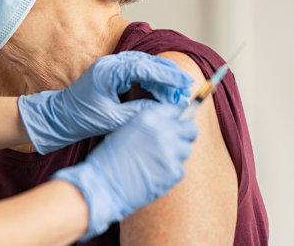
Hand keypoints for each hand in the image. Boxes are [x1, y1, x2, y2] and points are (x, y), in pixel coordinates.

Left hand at [18, 51, 193, 153]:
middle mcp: (110, 64)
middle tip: (185, 88)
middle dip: (168, 75)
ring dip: (160, 78)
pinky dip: (150, 80)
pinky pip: (136, 72)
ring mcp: (110, 66)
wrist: (59, 118)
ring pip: (143, 66)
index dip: (167, 75)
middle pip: (147, 62)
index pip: (145, 67)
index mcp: (108, 71)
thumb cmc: (81, 118)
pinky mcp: (111, 73)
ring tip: (176, 92)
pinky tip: (160, 91)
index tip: (184, 83)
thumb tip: (164, 110)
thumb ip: (139, 112)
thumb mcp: (114, 119)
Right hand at [51, 103, 197, 241]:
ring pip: (186, 150)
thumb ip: (150, 125)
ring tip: (156, 163)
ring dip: (176, 155)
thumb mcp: (127, 130)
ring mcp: (170, 152)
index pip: (176, 111)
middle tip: (175, 143)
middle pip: (190, 129)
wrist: (103, 184)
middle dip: (185, 135)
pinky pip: (180, 169)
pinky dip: (170, 173)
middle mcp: (163, 131)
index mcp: (149, 117)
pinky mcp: (174, 171)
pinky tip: (154, 174)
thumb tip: (170, 125)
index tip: (176, 126)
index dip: (177, 119)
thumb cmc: (109, 159)